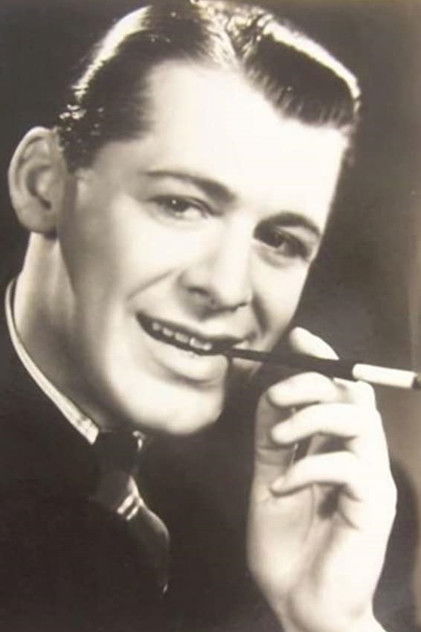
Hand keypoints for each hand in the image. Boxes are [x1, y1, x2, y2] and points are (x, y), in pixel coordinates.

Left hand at [247, 327, 395, 631]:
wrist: (300, 604)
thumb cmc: (287, 545)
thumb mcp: (269, 479)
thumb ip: (272, 439)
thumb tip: (270, 392)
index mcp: (337, 446)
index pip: (341, 388)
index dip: (323, 358)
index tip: (298, 338)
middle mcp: (360, 455)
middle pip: (354, 393)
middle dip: (313, 382)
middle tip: (277, 397)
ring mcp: (370, 479)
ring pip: (359, 419)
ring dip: (312, 418)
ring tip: (279, 439)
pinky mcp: (374, 506)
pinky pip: (349, 466)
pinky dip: (308, 468)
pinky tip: (282, 487)